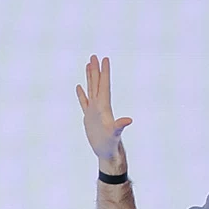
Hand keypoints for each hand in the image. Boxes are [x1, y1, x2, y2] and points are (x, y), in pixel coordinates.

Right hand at [75, 53, 133, 169]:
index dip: (104, 72)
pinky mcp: (89, 117)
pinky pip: (84, 102)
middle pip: (97, 84)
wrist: (106, 152)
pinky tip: (80, 87)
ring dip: (90, 78)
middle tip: (94, 56)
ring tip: (88, 65)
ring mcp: (94, 111)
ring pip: (91, 90)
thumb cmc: (111, 144)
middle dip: (96, 70)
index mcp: (104, 106)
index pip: (104, 85)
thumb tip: (129, 120)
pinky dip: (82, 94)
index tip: (104, 59)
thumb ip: (120, 126)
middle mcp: (100, 106)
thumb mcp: (115, 134)